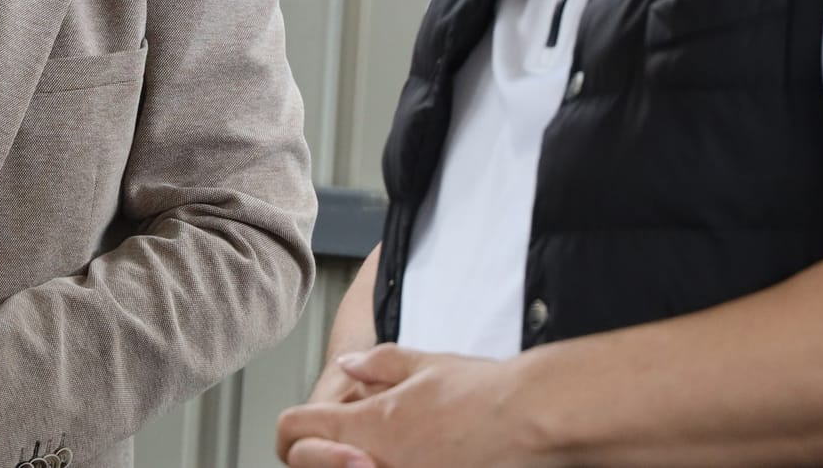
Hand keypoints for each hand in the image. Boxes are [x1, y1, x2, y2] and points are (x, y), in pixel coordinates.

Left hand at [276, 345, 557, 467]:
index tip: (312, 424)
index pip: (294, 430)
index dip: (298, 425)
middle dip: (319, 454)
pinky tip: (413, 459)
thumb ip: (378, 366)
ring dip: (352, 462)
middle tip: (346, 445)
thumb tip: (349, 366)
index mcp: (365, 423)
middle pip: (308, 464)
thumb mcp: (423, 364)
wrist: (528, 420)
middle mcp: (373, 460)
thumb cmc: (482, 392)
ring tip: (382, 449)